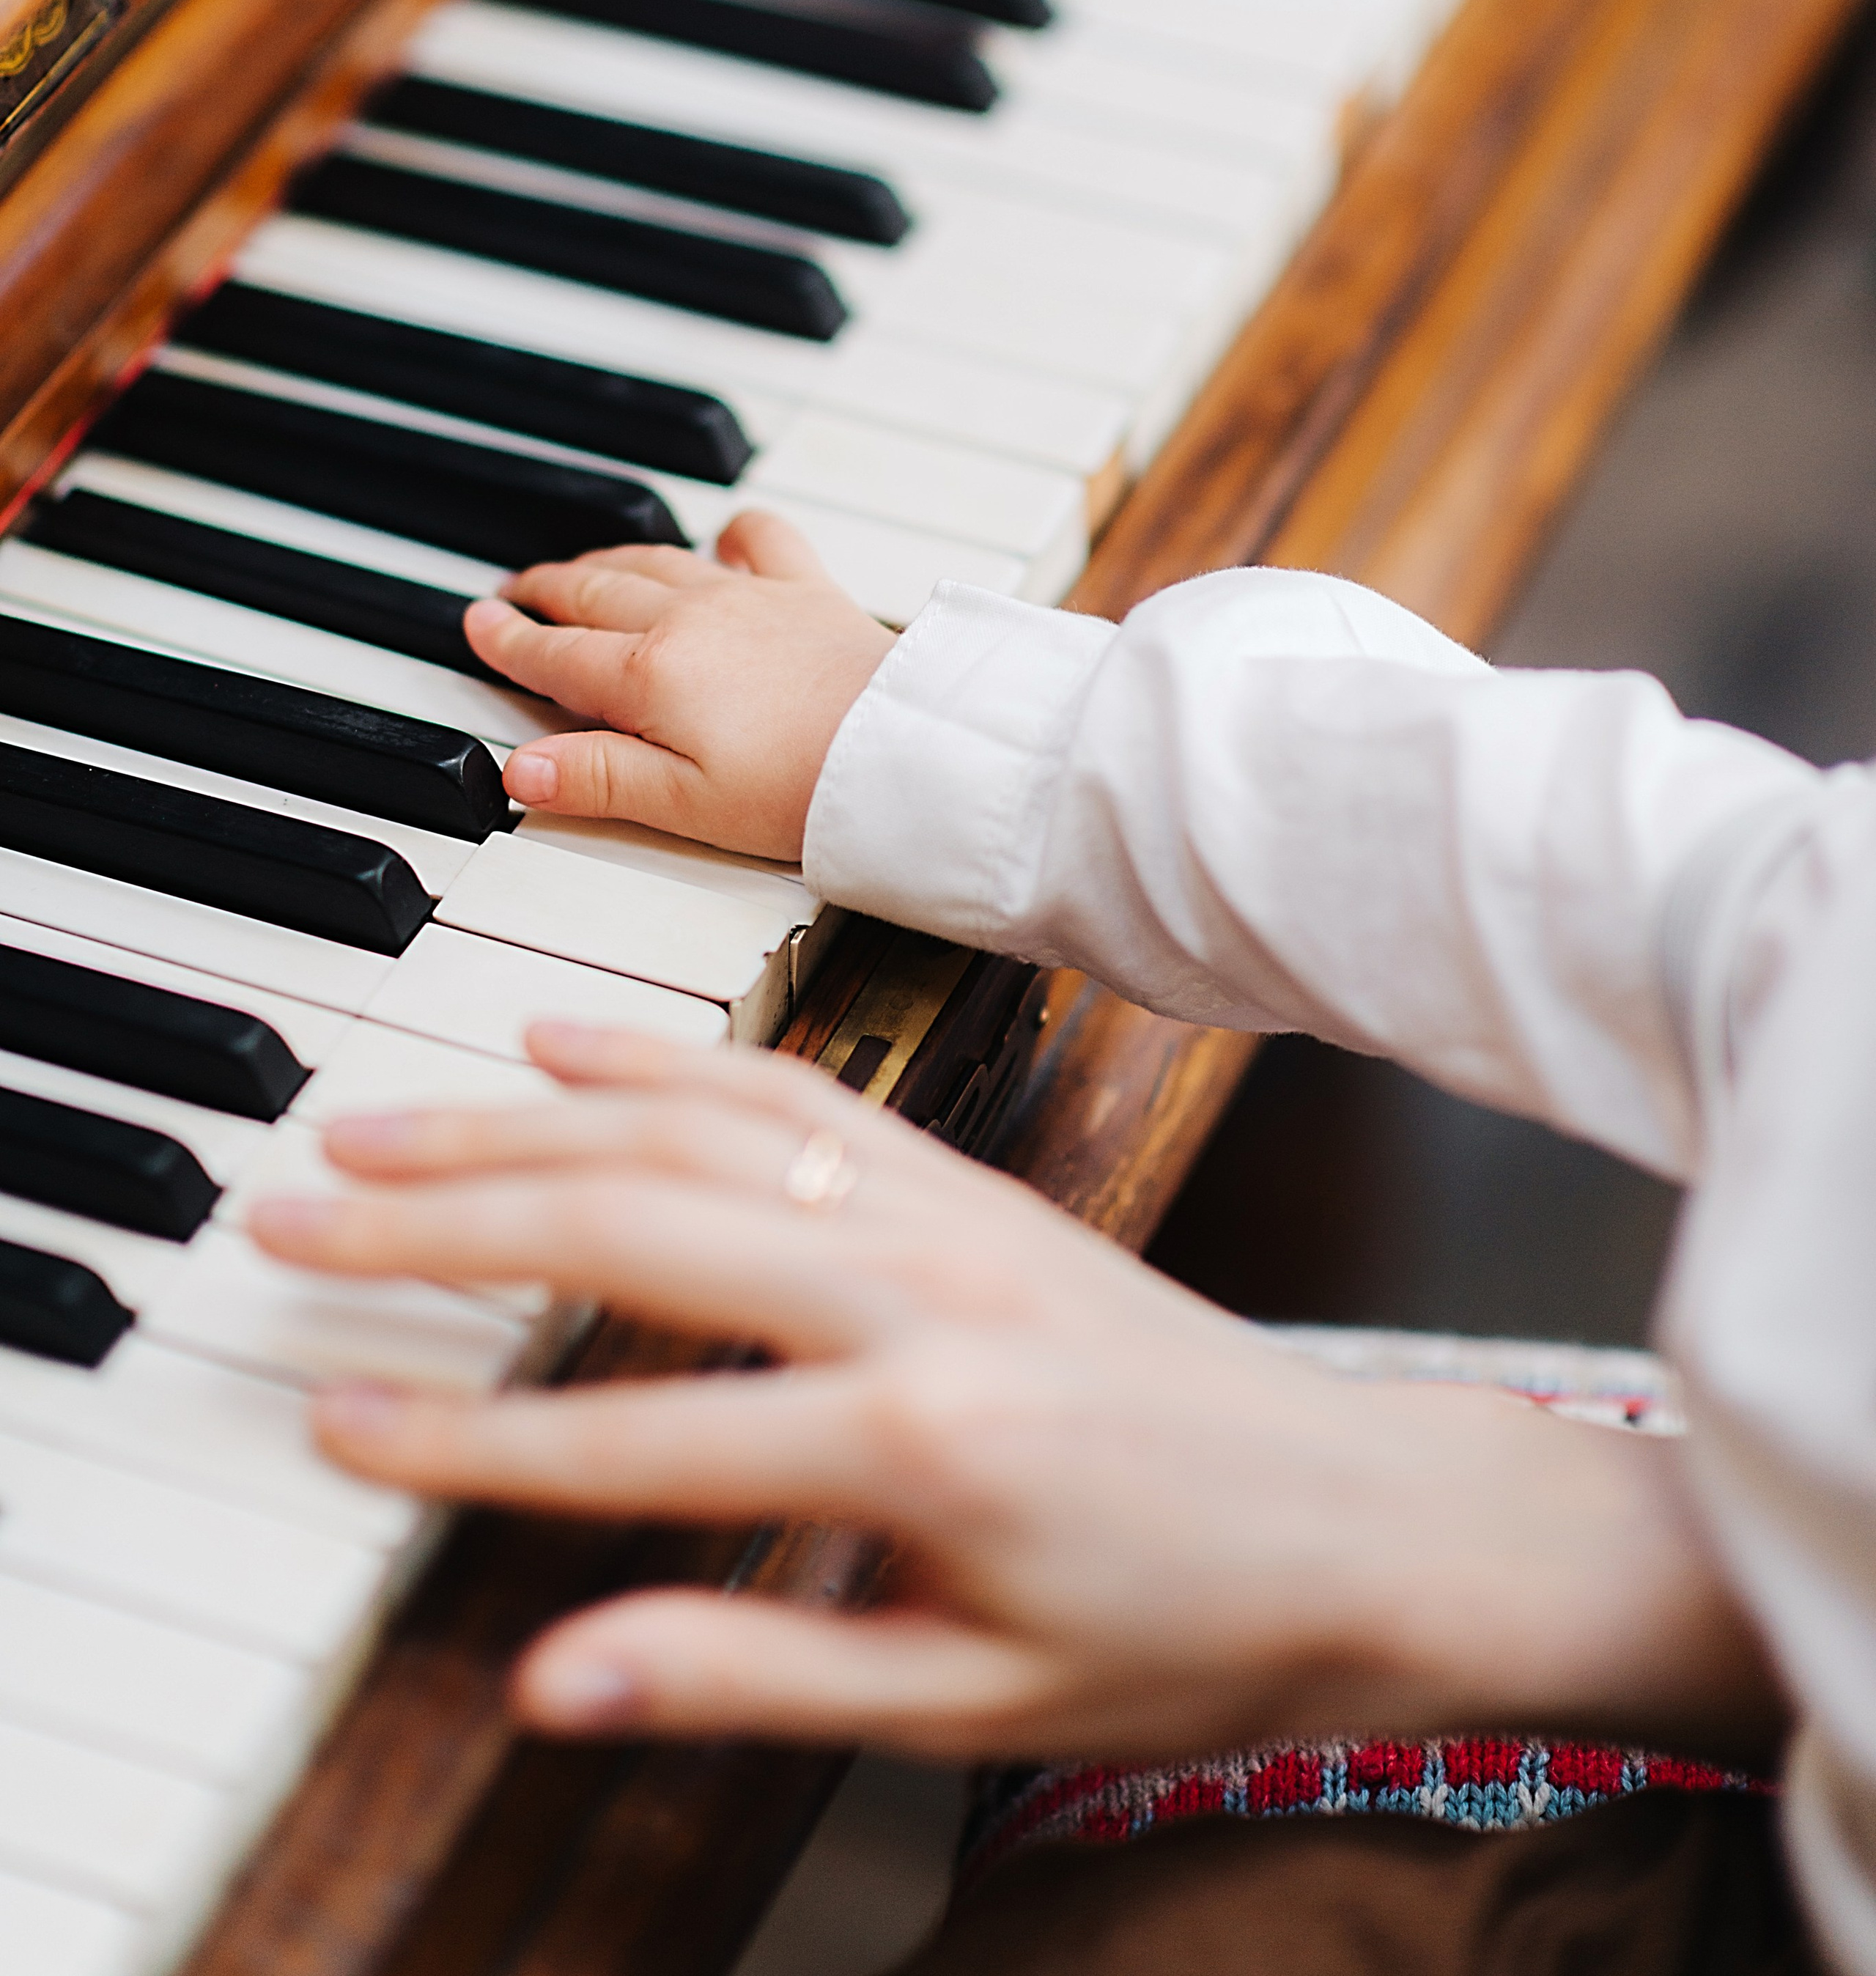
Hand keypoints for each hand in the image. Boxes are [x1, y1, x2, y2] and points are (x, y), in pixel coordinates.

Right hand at [249, 1027, 1783, 1765]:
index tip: (335, 1415)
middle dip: (446, 1221)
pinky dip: (671, 1059)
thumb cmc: (1187, 1632)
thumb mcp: (967, 1708)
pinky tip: (571, 1047)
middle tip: (302, 1211)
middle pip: (632, 1226)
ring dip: (526, 1121)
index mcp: (915, 1439)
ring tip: (388, 1123)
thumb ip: (751, 1675)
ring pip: (695, 1133)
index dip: (463, 1435)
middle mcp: (918, 1291)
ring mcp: (944, 1216)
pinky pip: (796, 1092)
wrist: (1369, 1520)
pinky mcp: (968, 1184)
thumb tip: (556, 1677)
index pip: (629, 1433)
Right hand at [461, 511, 892, 859]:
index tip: (478, 625)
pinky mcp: (807, 590)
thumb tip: (516, 771)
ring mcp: (749, 598)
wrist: (906, 749)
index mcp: (650, 677)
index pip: (558, 656)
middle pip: (596, 593)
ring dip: (610, 559)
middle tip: (513, 589)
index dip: (511, 641)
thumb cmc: (802, 790)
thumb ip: (597, 780)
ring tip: (583, 565)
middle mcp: (691, 621)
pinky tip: (724, 533)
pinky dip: (732, 530)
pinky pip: (760, 538)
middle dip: (546, 589)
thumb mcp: (684, 806)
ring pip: (657, 560)